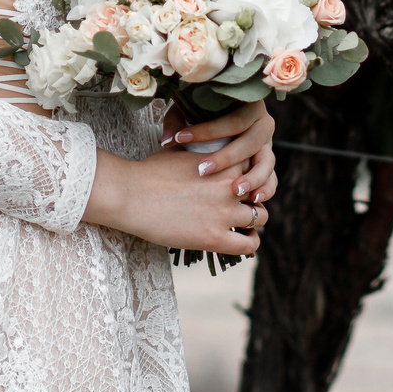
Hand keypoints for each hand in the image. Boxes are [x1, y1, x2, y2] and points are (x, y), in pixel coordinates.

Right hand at [84, 144, 270, 256]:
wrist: (130, 194)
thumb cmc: (149, 172)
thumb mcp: (181, 151)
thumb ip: (202, 151)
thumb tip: (201, 146)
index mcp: (224, 162)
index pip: (255, 166)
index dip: (250, 174)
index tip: (244, 182)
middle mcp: (230, 186)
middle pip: (261, 191)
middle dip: (256, 197)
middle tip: (246, 204)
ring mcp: (224, 212)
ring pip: (261, 217)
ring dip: (255, 221)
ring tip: (247, 225)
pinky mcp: (214, 237)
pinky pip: (248, 245)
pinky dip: (250, 244)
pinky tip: (245, 242)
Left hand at [176, 100, 276, 206]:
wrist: (222, 125)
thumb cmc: (203, 117)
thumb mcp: (190, 112)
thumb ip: (177, 122)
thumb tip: (166, 140)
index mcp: (249, 107)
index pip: (232, 120)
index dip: (207, 131)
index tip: (180, 139)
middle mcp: (264, 125)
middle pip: (250, 143)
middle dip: (227, 158)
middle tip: (202, 170)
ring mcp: (268, 146)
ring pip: (266, 163)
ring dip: (253, 178)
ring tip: (236, 191)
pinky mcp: (268, 165)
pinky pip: (271, 179)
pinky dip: (265, 189)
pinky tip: (253, 200)